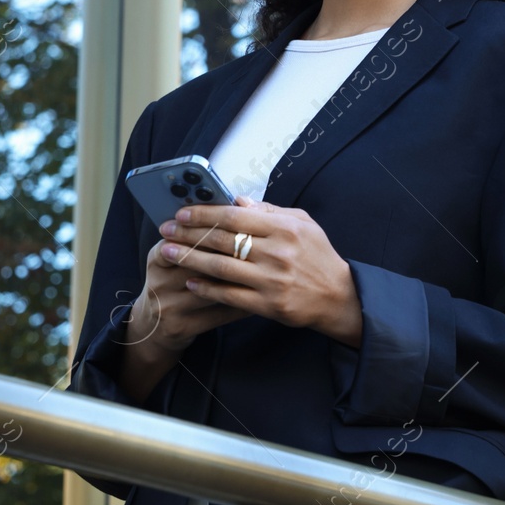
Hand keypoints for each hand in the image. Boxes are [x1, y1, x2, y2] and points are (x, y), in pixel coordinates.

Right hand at [114, 236, 248, 404]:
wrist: (155, 327)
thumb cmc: (176, 283)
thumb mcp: (176, 258)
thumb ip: (201, 235)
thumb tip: (239, 206)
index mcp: (158, 257)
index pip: (186, 237)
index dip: (212, 230)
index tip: (240, 224)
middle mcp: (159, 281)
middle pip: (198, 263)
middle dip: (229, 254)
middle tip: (260, 246)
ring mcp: (169, 307)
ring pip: (211, 290)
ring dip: (239, 279)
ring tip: (264, 270)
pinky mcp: (182, 327)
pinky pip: (219, 314)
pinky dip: (241, 304)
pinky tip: (259, 296)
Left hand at [157, 195, 362, 346]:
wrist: (339, 297)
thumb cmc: (319, 256)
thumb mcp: (303, 223)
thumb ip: (270, 210)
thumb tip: (238, 200)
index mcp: (284, 228)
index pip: (235, 215)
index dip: (205, 213)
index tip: (182, 212)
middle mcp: (276, 252)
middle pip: (222, 240)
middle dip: (189, 234)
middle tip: (166, 230)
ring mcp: (271, 280)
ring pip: (221, 267)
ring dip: (190, 259)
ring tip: (167, 253)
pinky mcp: (268, 304)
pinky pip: (230, 295)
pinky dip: (207, 288)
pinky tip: (190, 281)